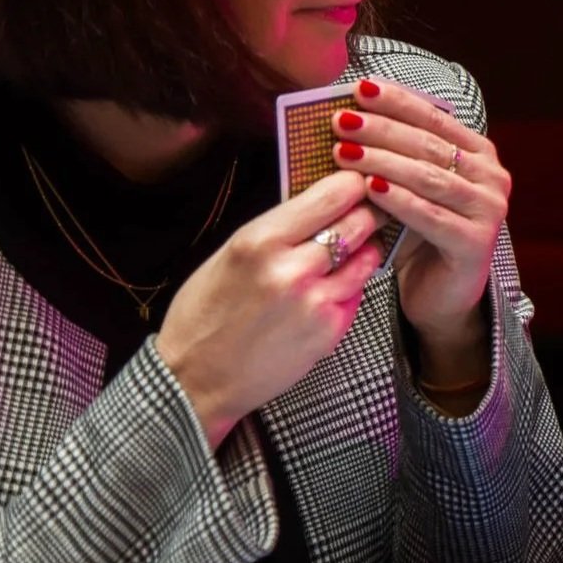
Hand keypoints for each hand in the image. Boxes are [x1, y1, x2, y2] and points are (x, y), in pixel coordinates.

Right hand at [158, 170, 385, 446]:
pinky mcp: (330, 331)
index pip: (332, 194)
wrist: (195, 379)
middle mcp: (292, 269)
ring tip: (345, 253)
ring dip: (363, 250)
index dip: (352, 185)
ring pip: (368, 257)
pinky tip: (330, 290)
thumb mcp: (229, 255)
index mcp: (259, 241)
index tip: (355, 183)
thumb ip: (278, 228)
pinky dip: (351, 287)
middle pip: (360, 222)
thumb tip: (321, 201)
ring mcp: (315, 302)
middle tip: (361, 214)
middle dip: (364, 215)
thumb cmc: (205, 314)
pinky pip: (358, 294)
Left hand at [333, 80, 509, 376]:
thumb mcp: (408, 187)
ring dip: (383, 161)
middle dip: (381, 129)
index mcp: (478, 154)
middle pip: (429, 145)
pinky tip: (369, 188)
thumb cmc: (420, 236)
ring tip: (343, 152)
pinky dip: (398, 200)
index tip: (359, 89)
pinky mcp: (477, 243)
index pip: (434, 118)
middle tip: (341, 121)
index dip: (396, 101)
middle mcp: (491, 177)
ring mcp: (489, 210)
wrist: (442, 294)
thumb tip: (345, 120)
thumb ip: (393, 156)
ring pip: (428, 177)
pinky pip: (432, 215)